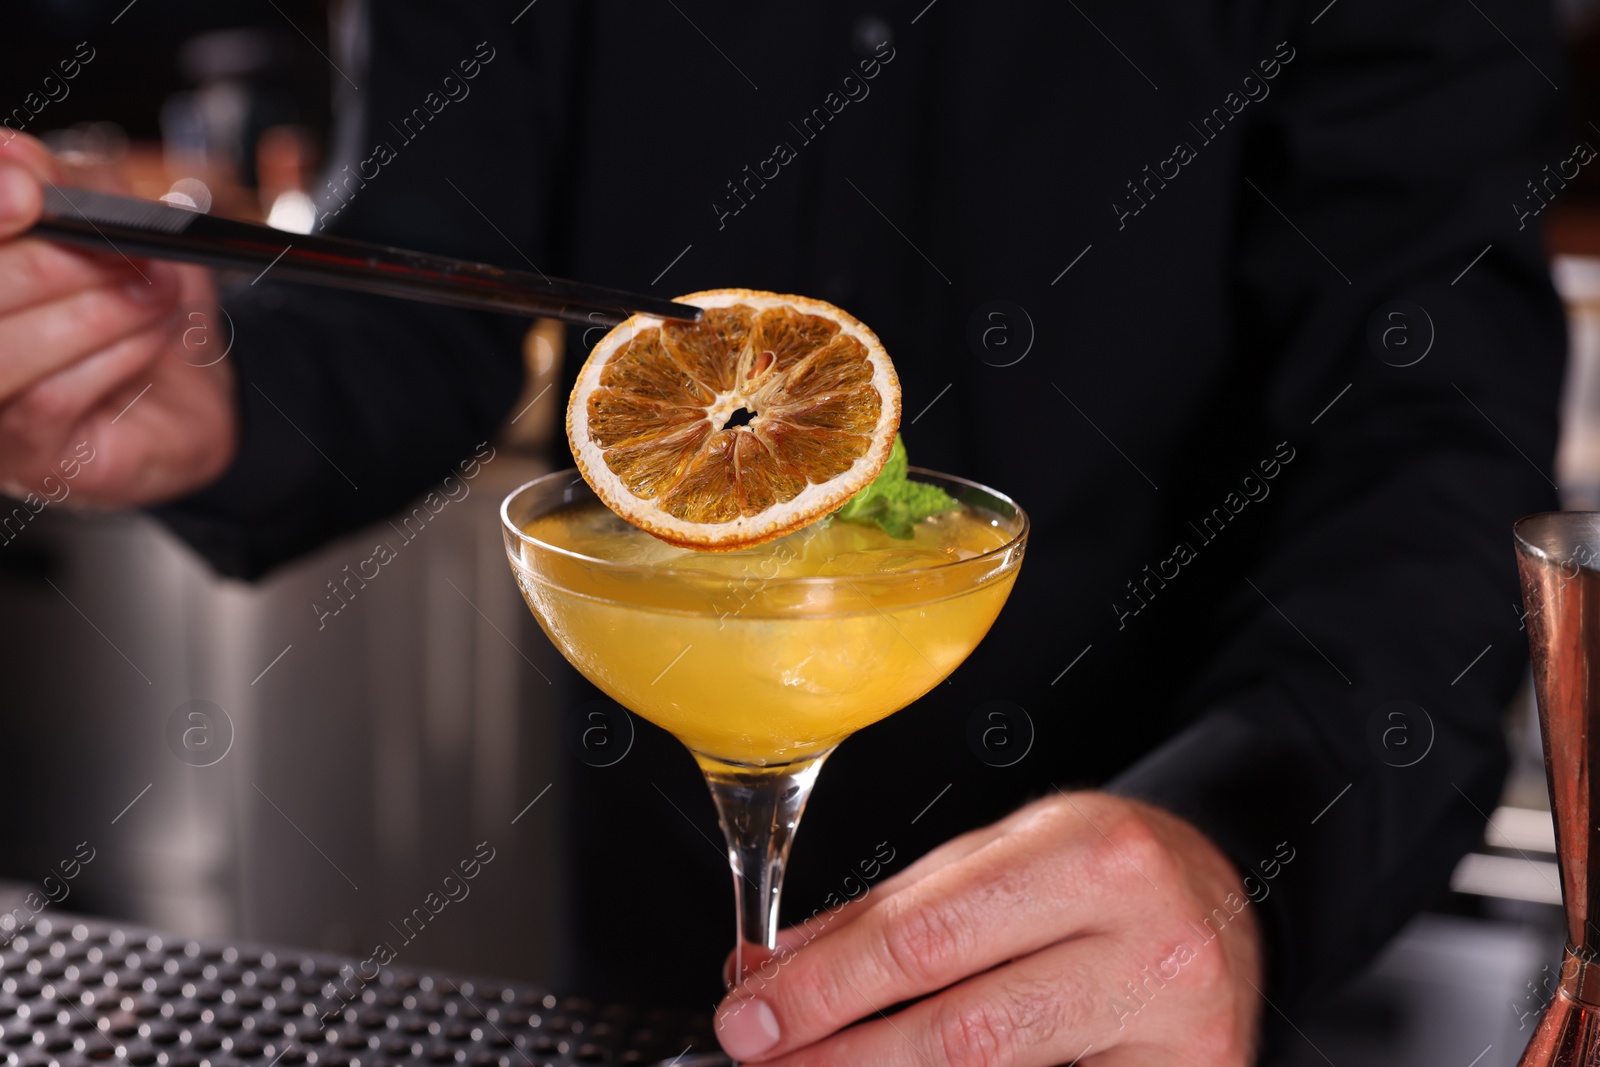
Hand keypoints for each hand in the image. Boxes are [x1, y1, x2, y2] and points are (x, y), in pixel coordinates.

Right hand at [0, 132, 235, 508]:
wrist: (201, 386)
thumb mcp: (110, 217)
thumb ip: (60, 184)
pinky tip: (152, 338)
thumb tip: (14, 159)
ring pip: (3, 348)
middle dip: (53, 261)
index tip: (29, 190)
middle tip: (127, 248)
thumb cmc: (139, 299)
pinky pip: (49, 398)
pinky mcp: (25, 453)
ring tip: (156, 291)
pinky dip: (115, 355)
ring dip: (96, 310)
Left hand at [715, 793, 1264, 1065]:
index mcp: (1092, 858)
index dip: (825, 987)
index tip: (751, 1014)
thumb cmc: (1101, 871)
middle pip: (961, 1033)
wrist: (1222, 902)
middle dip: (841, 1054)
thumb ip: (890, 910)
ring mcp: (1177, 1037)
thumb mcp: (998, 854)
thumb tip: (776, 967)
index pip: (928, 937)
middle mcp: (1150, 948)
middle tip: (766, 1057)